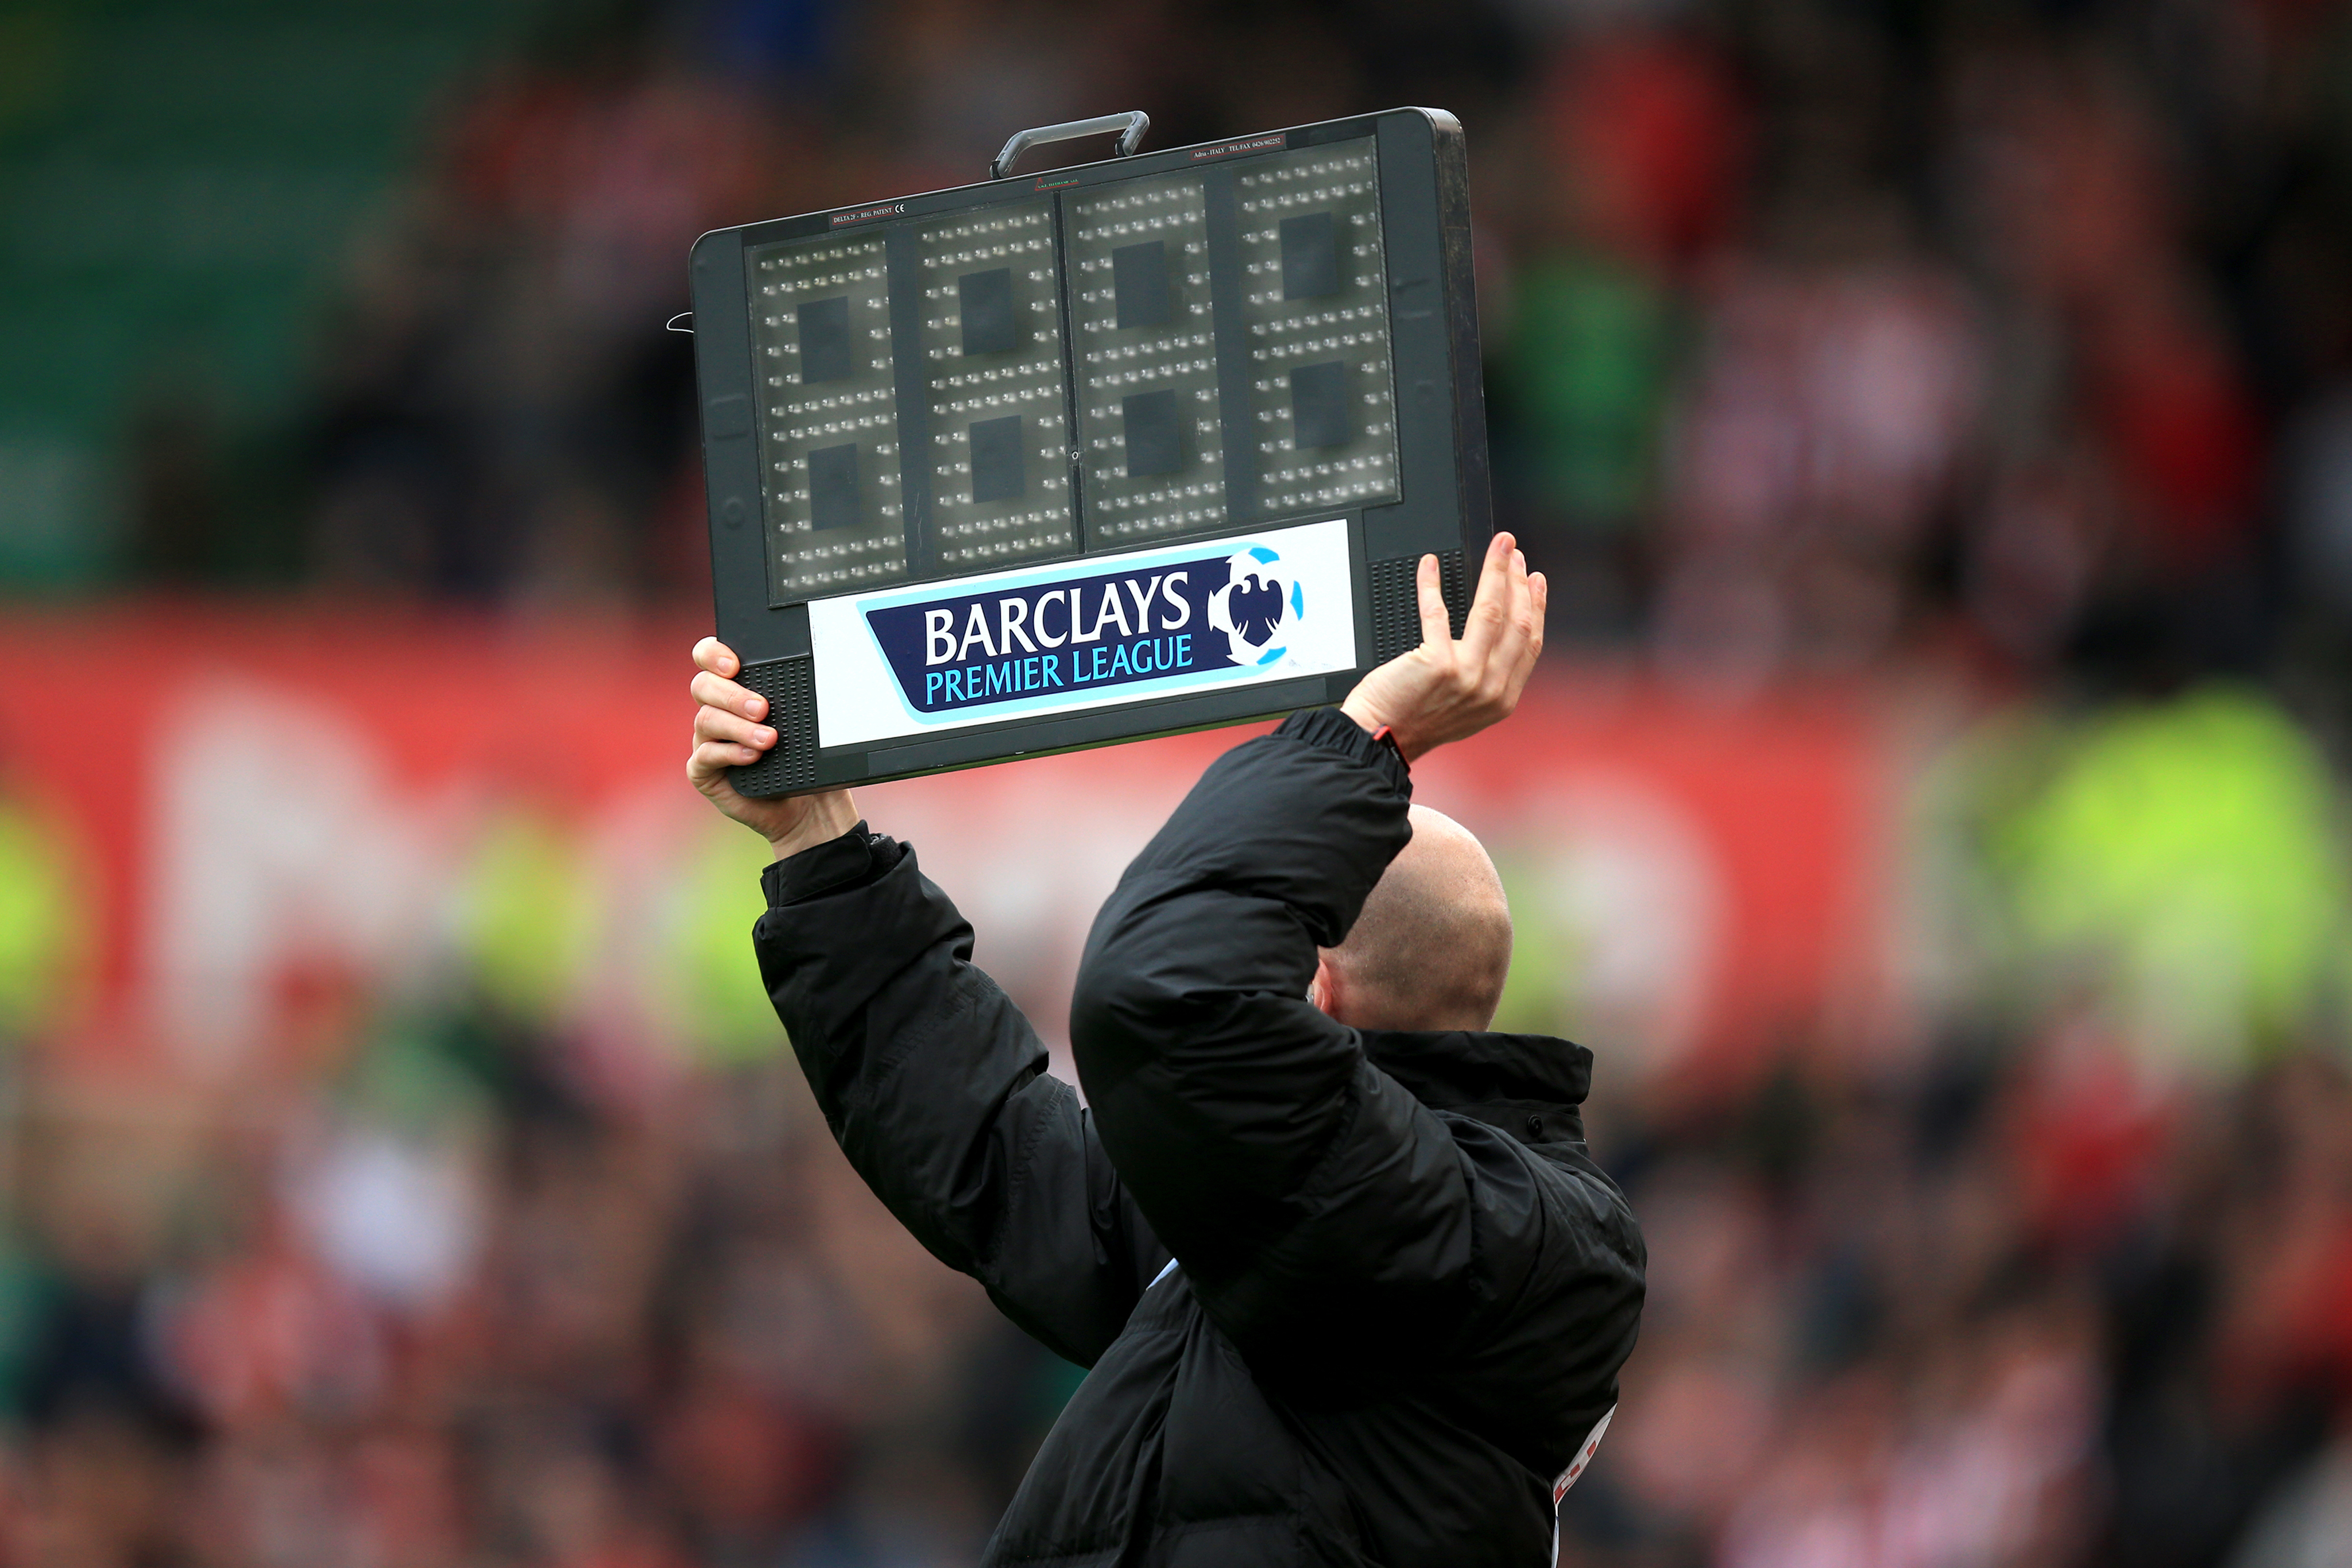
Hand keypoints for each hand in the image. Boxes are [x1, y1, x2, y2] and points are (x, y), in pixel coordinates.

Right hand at [687, 637, 858, 858]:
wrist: (808, 808)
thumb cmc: (805, 760)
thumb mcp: (804, 722)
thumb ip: (792, 695)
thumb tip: (804, 676)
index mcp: (735, 689)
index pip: (709, 658)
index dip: (713, 654)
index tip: (735, 664)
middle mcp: (716, 711)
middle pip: (703, 686)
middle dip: (732, 694)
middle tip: (763, 708)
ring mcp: (707, 741)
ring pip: (706, 720)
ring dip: (738, 727)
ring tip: (769, 739)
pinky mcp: (703, 771)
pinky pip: (705, 756)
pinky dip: (729, 753)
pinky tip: (752, 756)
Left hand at [1340, 532, 1546, 760]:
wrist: (1381, 738)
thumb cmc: (1414, 720)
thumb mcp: (1466, 709)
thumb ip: (1487, 678)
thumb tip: (1499, 633)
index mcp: (1502, 699)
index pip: (1530, 644)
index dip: (1536, 607)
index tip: (1535, 581)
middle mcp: (1490, 689)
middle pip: (1516, 622)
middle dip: (1518, 581)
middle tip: (1514, 552)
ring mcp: (1466, 676)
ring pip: (1489, 611)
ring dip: (1496, 572)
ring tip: (1497, 548)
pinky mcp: (1436, 664)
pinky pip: (1437, 612)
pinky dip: (1430, 584)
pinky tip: (1429, 566)